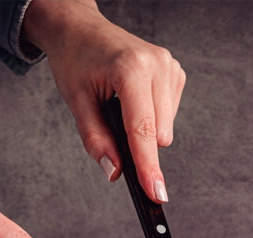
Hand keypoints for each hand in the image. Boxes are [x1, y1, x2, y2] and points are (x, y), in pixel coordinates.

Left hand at [23, 0, 185, 203]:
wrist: (81, 28)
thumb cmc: (75, 60)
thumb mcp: (76, 101)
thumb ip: (95, 139)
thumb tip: (114, 171)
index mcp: (131, 68)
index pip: (143, 129)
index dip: (148, 166)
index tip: (156, 193)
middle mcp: (158, 65)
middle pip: (157, 135)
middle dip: (136, 143)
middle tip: (109, 121)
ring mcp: (171, 67)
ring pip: (165, 129)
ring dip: (143, 129)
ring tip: (119, 103)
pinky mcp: (177, 73)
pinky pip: (169, 116)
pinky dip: (151, 117)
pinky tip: (133, 98)